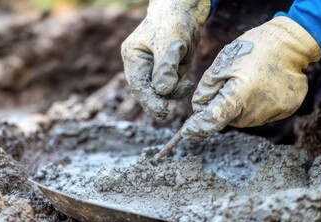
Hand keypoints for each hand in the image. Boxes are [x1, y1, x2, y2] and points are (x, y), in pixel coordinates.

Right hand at [121, 0, 209, 119]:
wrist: (185, 10)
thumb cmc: (174, 22)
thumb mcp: (171, 43)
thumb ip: (166, 67)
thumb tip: (163, 91)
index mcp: (133, 56)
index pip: (138, 85)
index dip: (149, 101)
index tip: (162, 112)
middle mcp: (140, 65)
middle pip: (147, 91)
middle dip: (161, 99)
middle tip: (173, 108)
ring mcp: (152, 69)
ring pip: (161, 91)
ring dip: (173, 90)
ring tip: (186, 80)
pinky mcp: (165, 71)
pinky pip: (171, 86)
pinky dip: (179, 86)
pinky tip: (187, 79)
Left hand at [181, 16, 320, 140]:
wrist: (289, 42)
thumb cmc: (252, 48)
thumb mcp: (222, 63)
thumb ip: (206, 88)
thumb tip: (198, 109)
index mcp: (238, 96)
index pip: (212, 121)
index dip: (197, 128)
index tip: (187, 133)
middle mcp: (256, 110)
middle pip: (230, 119)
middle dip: (224, 106)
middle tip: (231, 84)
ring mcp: (274, 112)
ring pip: (246, 118)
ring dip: (241, 107)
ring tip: (250, 82)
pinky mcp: (286, 110)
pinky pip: (263, 114)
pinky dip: (259, 104)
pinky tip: (264, 86)